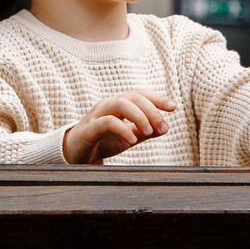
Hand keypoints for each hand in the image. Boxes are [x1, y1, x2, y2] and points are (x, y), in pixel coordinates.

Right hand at [62, 89, 176, 164]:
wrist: (76, 154)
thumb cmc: (103, 141)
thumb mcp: (129, 137)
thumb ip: (145, 131)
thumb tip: (165, 127)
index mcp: (119, 104)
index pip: (140, 95)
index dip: (157, 98)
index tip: (173, 107)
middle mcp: (108, 105)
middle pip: (132, 97)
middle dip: (151, 109)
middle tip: (163, 126)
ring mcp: (97, 115)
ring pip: (120, 104)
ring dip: (138, 115)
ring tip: (149, 131)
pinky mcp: (89, 128)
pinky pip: (106, 122)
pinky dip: (122, 129)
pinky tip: (132, 140)